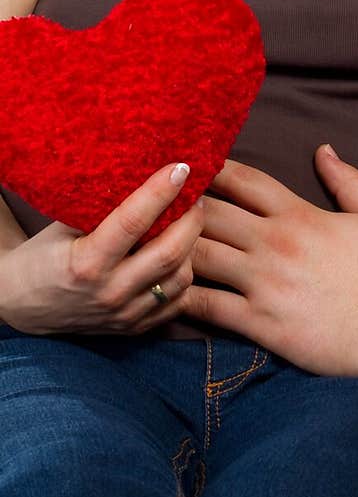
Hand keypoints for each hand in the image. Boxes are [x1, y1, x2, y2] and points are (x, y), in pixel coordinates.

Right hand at [0, 162, 202, 334]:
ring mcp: (124, 315)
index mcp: (86, 264)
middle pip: (169, 252)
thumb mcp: (62, 226)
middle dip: (192, 217)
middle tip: (196, 194)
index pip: (133, 222)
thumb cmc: (43, 256)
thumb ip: (102, 207)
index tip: (181, 168)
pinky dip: (185, 274)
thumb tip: (146, 172)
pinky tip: (183, 253)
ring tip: (190, 222)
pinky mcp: (134, 328)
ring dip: (193, 245)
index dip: (161, 191)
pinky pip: (178, 301)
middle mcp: (109, 292)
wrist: (22, 306)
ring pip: (181, 277)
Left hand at [180, 149, 357, 375]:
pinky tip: (163, 294)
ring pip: (198, 256)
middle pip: (209, 213)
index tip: (191, 162)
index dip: (213, 167)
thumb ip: (349, 181)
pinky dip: (180, 298)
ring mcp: (263, 283)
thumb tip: (323, 150)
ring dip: (172, 248)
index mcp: (300, 214)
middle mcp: (274, 243)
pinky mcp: (259, 322)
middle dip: (181, 204)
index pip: (244, 180)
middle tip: (158, 202)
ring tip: (150, 244)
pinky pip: (207, 307)